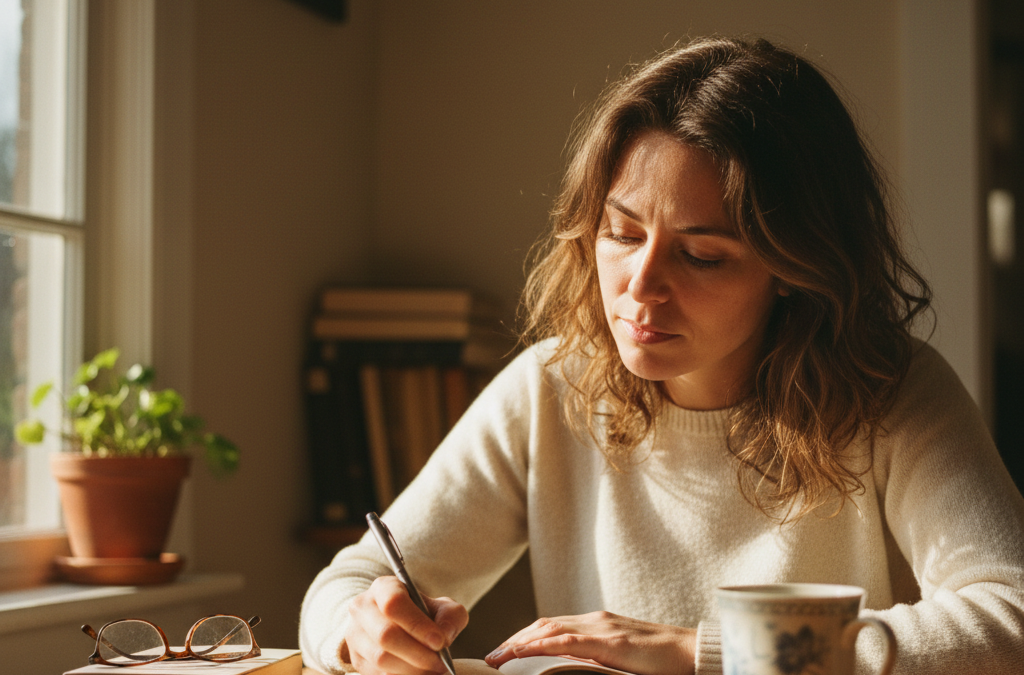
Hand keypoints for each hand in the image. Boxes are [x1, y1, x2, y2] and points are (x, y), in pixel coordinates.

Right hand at [345, 575, 468, 674]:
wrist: (399, 626)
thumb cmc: (423, 614)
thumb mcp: (442, 608)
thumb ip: (450, 617)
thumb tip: (444, 637)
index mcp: (383, 587)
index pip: (394, 603)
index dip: (417, 625)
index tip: (439, 642)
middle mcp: (362, 608)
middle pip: (386, 635)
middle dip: (418, 653)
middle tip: (440, 663)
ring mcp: (354, 634)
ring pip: (380, 658)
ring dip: (411, 669)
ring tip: (432, 669)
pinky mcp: (356, 659)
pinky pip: (378, 674)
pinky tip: (418, 673)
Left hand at [484, 611, 695, 674]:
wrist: (692, 652)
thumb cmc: (661, 660)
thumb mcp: (622, 657)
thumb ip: (598, 658)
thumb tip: (572, 670)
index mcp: (597, 624)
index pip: (551, 626)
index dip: (524, 638)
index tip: (503, 652)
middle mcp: (595, 620)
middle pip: (543, 625)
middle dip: (514, 640)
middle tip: (491, 657)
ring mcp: (602, 628)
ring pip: (550, 629)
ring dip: (519, 643)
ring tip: (498, 658)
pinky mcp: (611, 642)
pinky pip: (569, 641)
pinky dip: (542, 646)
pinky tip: (525, 653)